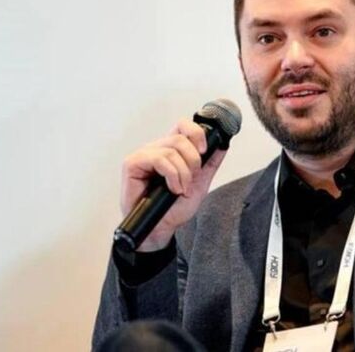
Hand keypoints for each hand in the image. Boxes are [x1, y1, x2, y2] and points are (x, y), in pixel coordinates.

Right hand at [120, 118, 227, 250]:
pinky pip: (158, 159)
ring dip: (183, 173)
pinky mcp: (132, 163)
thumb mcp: (200, 183)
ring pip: (172, 149)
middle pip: (181, 137)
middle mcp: (157, 149)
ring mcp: (144, 155)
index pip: (183, 125)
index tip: (204, 151)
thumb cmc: (174, 207)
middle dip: (193, 161)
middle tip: (192, 179)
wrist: (161, 228)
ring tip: (181, 188)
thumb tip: (222, 145)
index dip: (197, 133)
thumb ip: (210, 163)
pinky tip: (172, 189)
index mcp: (171, 149)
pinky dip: (172, 175)